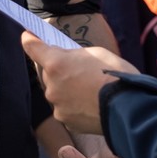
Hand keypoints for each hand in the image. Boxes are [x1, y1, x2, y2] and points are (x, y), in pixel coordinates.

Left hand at [21, 34, 136, 135]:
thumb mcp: (95, 53)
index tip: (28, 36)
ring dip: (67, 88)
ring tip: (90, 90)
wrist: (129, 108)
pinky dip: (74, 105)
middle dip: (59, 69)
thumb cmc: (115, 75)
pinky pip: (66, 108)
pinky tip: (90, 103)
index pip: (32, 47)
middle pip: (49, 73)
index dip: (30, 40)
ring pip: (57, 92)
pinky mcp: (66, 120)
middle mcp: (51, 85)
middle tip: (80, 70)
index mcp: (56, 64)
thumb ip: (74, 55)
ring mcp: (57, 105)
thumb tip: (66, 59)